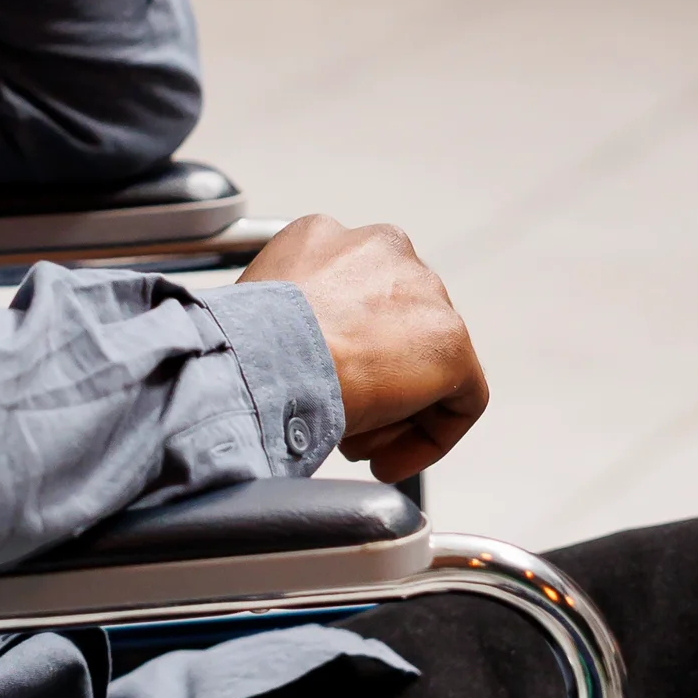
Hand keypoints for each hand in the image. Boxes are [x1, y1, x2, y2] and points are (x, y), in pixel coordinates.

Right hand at [239, 211, 488, 479]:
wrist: (260, 358)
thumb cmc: (237, 347)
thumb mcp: (256, 315)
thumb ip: (291, 319)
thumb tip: (298, 361)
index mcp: (326, 236)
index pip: (353, 294)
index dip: (339, 349)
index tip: (316, 385)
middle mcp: (382, 248)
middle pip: (395, 325)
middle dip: (371, 379)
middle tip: (336, 420)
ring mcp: (423, 292)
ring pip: (424, 362)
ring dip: (392, 411)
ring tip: (352, 443)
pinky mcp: (450, 341)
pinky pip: (461, 399)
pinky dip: (430, 437)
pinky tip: (386, 461)